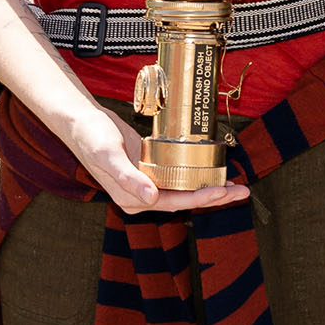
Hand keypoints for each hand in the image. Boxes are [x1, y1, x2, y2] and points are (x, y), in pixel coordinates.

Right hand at [62, 102, 250, 214]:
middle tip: (243, 191)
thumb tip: (152, 199)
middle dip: (214, 197)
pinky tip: (212, 170)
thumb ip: (127, 177)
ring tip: (236, 186)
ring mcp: (147, 183)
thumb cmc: (91, 138)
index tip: (223, 191)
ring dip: (209, 188)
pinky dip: (196, 175)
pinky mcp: (150, 169)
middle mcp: (142, 196)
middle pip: (185, 199)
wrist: (80, 122)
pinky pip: (178, 177)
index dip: (200, 198)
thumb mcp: (107, 155)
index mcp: (132, 199)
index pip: (174, 203)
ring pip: (184, 189)